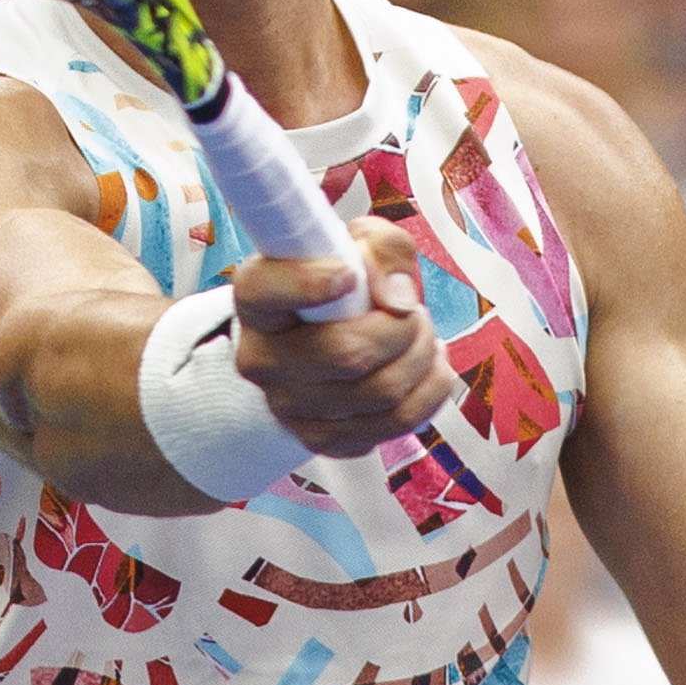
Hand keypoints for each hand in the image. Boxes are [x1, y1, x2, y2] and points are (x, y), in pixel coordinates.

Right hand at [231, 216, 460, 458]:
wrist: (325, 341)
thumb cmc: (342, 286)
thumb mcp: (359, 244)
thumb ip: (380, 248)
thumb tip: (397, 299)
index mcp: (257, 298)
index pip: (265, 291)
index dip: (308, 283)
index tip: (348, 274)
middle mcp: (261, 358)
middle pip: (347, 354)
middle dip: (402, 329)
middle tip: (415, 313)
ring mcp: (288, 407)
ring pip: (381, 392)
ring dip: (422, 358)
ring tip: (423, 335)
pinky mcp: (322, 439)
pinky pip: (395, 424)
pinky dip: (428, 391)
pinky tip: (425, 368)